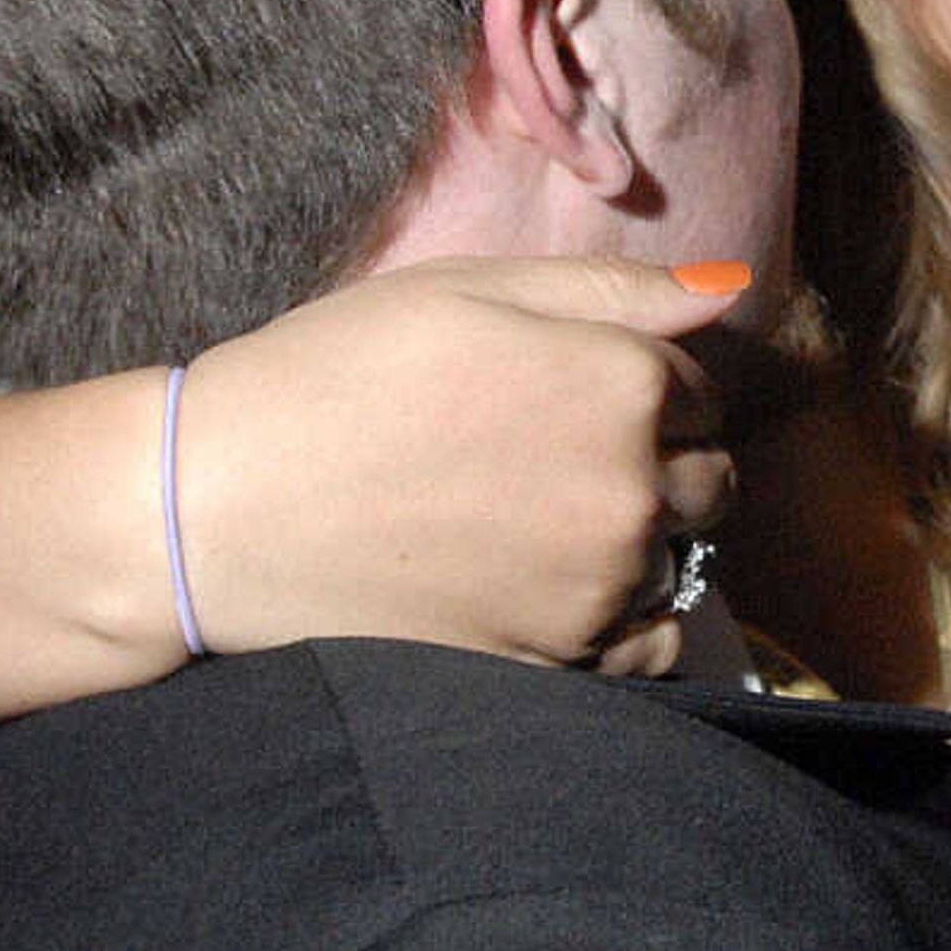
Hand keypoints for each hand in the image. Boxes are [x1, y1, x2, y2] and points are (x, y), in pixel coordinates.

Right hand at [165, 256, 748, 674]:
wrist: (216, 506)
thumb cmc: (330, 374)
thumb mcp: (467, 288)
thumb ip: (612, 289)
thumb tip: (734, 286)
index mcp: (622, 383)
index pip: (698, 390)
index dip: (641, 386)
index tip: (565, 392)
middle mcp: (631, 491)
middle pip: (707, 481)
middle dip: (658, 465)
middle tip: (555, 461)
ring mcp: (595, 589)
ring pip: (677, 563)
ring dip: (639, 545)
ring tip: (538, 526)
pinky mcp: (554, 664)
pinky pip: (650, 650)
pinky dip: (628, 626)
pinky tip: (557, 596)